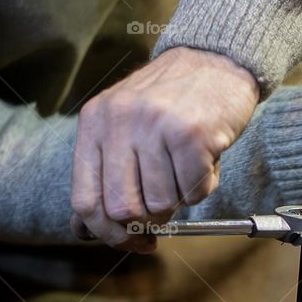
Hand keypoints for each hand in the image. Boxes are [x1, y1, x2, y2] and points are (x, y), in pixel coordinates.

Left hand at [70, 46, 258, 251]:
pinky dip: (204, 186)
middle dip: (147, 221)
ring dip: (180, 199)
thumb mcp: (124, 125)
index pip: (85, 200)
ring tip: (186, 170)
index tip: (129, 242)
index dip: (107, 234)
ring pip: (161, 203)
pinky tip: (205, 160)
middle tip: (165, 213)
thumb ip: (105, 171)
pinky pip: (195, 191)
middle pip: (123, 209)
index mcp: (94, 123)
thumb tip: (85, 229)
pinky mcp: (191, 134)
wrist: (216, 59)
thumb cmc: (172, 100)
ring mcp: (155, 126)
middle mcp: (119, 122)